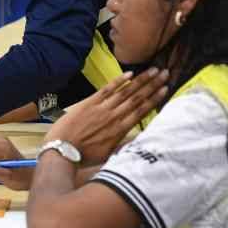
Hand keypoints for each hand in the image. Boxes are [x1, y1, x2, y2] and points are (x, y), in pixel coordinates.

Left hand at [44, 68, 168, 163]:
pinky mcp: (89, 103)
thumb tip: (139, 141)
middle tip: (165, 73)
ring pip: (125, 91)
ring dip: (140, 80)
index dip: (155, 98)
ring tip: (153, 70)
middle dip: (152, 84)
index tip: (166, 88)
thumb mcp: (109, 155)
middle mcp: (114, 117)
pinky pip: (107, 89)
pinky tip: (129, 73)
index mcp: (120, 130)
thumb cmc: (84, 156)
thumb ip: (124, 145)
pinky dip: (118, 81)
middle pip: (137, 98)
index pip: (142, 110)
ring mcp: (101, 108)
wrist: (61, 151)